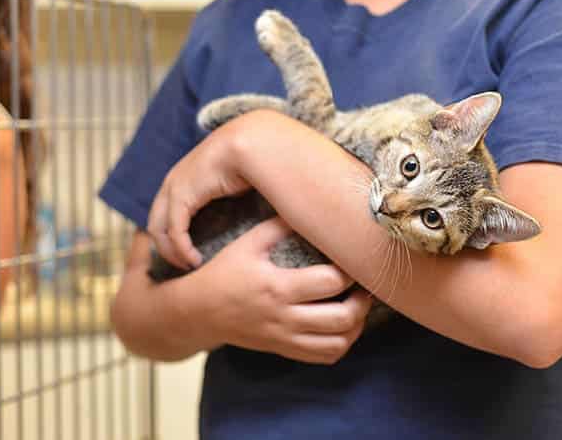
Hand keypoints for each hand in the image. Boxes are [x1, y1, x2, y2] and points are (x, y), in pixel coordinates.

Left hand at [148, 119, 253, 268]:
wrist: (251, 144)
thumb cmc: (249, 160)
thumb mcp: (233, 180)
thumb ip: (226, 196)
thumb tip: (238, 209)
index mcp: (183, 177)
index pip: (165, 212)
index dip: (171, 235)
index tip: (186, 253)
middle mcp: (172, 182)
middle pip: (156, 223)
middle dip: (166, 248)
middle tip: (182, 266)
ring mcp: (173, 188)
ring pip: (159, 230)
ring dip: (172, 253)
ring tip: (189, 266)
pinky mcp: (181, 197)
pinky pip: (175, 231)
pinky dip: (182, 249)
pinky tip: (195, 260)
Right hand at [200, 217, 372, 363]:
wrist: (197, 312)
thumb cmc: (224, 272)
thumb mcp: (247, 243)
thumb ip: (279, 225)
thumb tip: (309, 205)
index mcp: (277, 286)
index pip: (330, 282)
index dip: (350, 270)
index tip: (353, 259)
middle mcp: (283, 316)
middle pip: (342, 318)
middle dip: (362, 301)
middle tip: (364, 285)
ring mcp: (284, 337)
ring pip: (338, 344)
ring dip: (357, 326)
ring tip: (358, 306)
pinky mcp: (283, 349)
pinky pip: (324, 357)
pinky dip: (342, 344)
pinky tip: (343, 326)